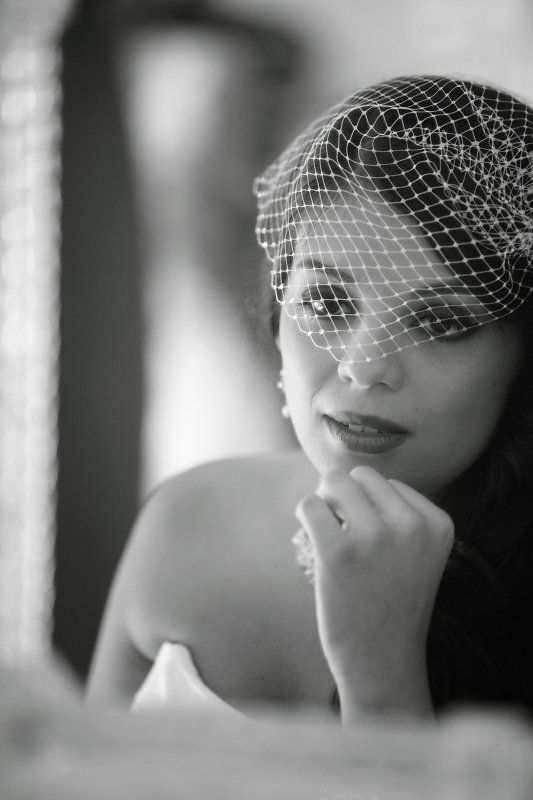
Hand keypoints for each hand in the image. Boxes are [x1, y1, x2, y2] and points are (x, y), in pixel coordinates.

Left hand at [295, 465, 453, 717]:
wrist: (382, 663)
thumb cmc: (392, 604)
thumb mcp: (417, 554)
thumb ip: (396, 515)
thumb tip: (339, 476)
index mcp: (438, 524)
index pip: (391, 484)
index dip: (371, 507)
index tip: (371, 541)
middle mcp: (410, 526)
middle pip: (361, 475)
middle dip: (345, 495)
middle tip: (340, 527)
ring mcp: (374, 537)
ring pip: (334, 481)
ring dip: (325, 502)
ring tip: (328, 530)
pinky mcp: (338, 552)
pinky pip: (309, 505)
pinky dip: (307, 517)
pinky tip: (314, 541)